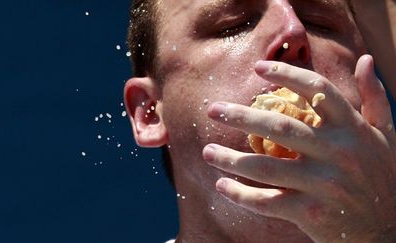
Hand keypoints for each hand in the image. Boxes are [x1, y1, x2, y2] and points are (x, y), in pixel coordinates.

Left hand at [203, 55, 395, 241]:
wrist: (388, 231)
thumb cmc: (382, 177)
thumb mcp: (386, 135)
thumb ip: (375, 98)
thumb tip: (366, 60)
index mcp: (352, 129)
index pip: (317, 90)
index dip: (286, 73)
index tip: (258, 67)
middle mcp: (337, 153)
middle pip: (280, 126)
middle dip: (241, 116)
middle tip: (212, 109)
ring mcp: (323, 184)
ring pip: (266, 168)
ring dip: (230, 160)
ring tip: (207, 152)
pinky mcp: (310, 213)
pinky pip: (267, 202)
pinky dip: (241, 196)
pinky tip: (222, 186)